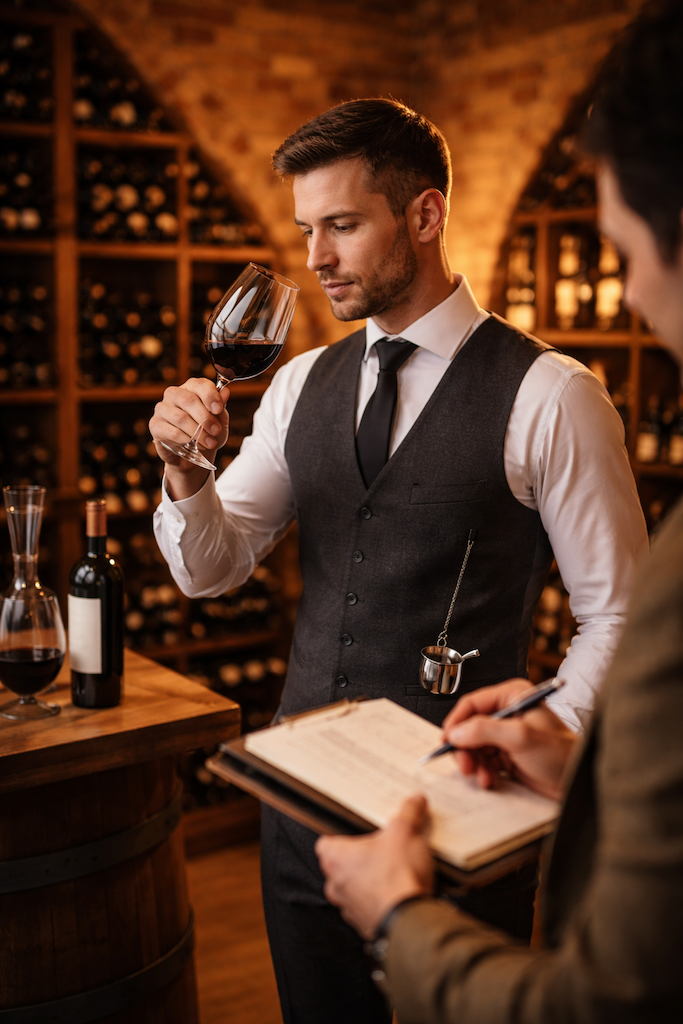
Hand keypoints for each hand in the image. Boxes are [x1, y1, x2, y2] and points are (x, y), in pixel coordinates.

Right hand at [149, 378, 229, 498]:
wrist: (192, 454)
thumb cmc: (206, 432)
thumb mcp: (219, 420)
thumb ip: (221, 407)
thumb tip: (225, 392)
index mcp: (191, 388)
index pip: (199, 384)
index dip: (210, 396)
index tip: (219, 409)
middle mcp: (174, 394)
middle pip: (188, 400)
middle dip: (205, 418)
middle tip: (216, 431)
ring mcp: (162, 408)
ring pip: (180, 417)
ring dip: (197, 432)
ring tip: (209, 442)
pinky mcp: (155, 425)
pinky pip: (171, 431)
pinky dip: (185, 439)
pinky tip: (193, 444)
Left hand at [316, 795, 434, 939]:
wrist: (408, 920)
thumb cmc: (396, 877)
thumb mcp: (405, 832)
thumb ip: (408, 813)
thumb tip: (415, 801)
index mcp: (335, 858)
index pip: (325, 843)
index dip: (341, 838)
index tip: (357, 834)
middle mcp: (335, 885)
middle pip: (341, 866)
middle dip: (359, 860)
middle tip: (381, 851)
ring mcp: (348, 908)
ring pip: (353, 890)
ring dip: (369, 883)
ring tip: (394, 874)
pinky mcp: (364, 925)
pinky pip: (367, 909)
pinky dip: (379, 903)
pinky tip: (399, 894)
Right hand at [441, 679, 578, 800]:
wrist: (578, 783)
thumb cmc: (561, 753)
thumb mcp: (521, 737)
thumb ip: (484, 730)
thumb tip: (455, 733)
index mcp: (512, 696)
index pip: (473, 703)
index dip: (456, 721)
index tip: (447, 741)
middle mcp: (508, 712)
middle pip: (470, 727)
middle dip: (465, 748)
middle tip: (465, 766)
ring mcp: (507, 735)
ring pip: (474, 746)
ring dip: (474, 763)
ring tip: (481, 777)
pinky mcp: (508, 755)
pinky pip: (484, 761)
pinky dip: (482, 772)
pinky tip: (490, 781)